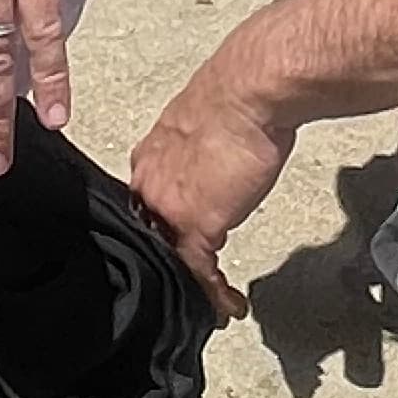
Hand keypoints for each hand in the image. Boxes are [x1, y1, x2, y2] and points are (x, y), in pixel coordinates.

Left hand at [129, 47, 294, 314]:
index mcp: (150, 158)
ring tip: (214, 303)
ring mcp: (167, 208)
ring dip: (195, 284)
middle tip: (194, 286)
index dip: (163, 229)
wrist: (249, 92)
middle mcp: (150, 184)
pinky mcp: (195, 226)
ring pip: (172, 259)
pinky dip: (215, 295)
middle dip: (172, 264)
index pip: (149, 204)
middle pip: (152, 236)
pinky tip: (230, 305)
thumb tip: (221, 152)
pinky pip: (200, 274)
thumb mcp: (208, 122)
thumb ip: (203, 146)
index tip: (178, 245)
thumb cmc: (239, 96)